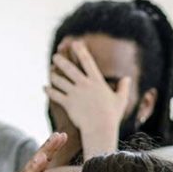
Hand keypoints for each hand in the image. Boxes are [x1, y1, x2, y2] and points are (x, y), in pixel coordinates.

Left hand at [44, 40, 131, 157]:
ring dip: (54, 76)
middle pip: (69, 68)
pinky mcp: (68, 103)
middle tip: (55, 56)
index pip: (87, 61)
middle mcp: (84, 84)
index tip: (75, 43)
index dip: (80, 50)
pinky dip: (49, 91)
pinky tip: (44, 88)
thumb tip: (127, 78)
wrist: (101, 128)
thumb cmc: (112, 116)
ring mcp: (75, 93)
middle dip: (61, 60)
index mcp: (97, 81)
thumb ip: (124, 87)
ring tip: (51, 73)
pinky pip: (55, 95)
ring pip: (60, 80)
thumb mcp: (120, 100)